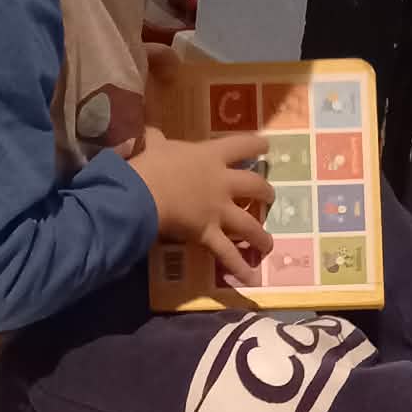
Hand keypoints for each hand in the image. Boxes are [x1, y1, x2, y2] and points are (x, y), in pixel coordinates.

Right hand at [131, 123, 274, 285]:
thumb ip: (156, 138)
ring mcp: (219, 210)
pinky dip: (238, 267)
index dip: (256, 145)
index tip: (265, 147)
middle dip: (265, 192)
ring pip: (248, 224)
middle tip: (269, 196)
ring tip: (267, 245)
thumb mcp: (153, 143)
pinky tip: (251, 278)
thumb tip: (151, 132)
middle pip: (254, 186)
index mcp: (210, 156)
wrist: (142, 192)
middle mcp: (222, 183)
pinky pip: (226, 254)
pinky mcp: (208, 233)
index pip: (241, 145)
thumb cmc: (149, 165)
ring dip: (261, 235)